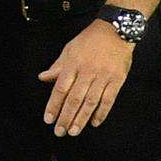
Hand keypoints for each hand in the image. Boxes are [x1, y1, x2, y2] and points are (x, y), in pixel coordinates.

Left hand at [38, 21, 133, 136]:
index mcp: (73, 64)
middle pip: (74, 99)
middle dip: (66, 117)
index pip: (60, 89)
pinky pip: (108, 100)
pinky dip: (101, 112)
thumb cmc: (90, 40)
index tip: (49, 119)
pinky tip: (94, 122)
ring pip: (90, 102)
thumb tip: (43, 78)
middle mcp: (87, 72)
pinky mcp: (117, 80)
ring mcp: (103, 76)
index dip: (54, 105)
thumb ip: (57, 66)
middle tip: (60, 131)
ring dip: (81, 119)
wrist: (116, 30)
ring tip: (74, 131)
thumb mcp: (70, 49)